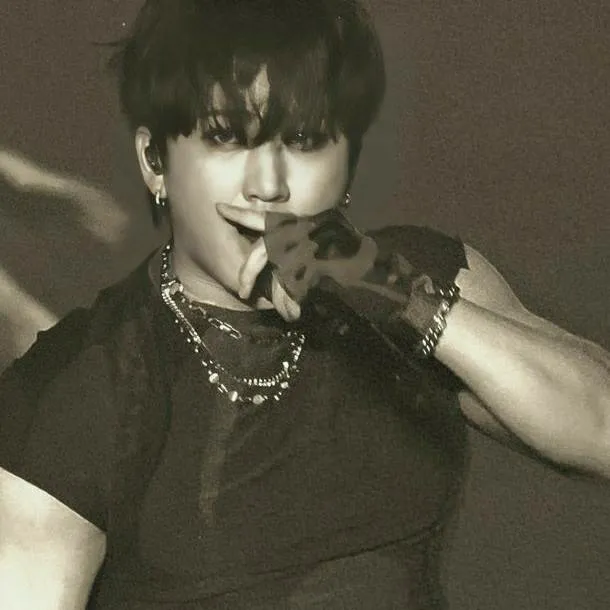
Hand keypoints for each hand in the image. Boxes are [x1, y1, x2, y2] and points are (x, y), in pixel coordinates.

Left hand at [216, 203, 377, 308]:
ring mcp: (313, 249)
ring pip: (277, 271)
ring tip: (279, 311)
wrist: (386, 282)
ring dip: (276, 295)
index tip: (219, 209)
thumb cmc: (360, 267)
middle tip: (243, 290)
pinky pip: (291, 289)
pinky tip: (293, 314)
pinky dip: (290, 304)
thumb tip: (278, 260)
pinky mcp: (317, 269)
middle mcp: (309, 230)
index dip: (243, 215)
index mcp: (311, 222)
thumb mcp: (331, 246)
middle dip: (249, 270)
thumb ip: (305, 247)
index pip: (270, 217)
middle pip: (265, 248)